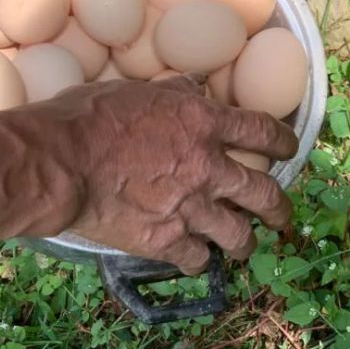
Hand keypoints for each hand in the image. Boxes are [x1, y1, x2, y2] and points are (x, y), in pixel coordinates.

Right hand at [13, 76, 298, 273]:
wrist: (60, 161)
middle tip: (282, 216)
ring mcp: (190, 208)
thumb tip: (196, 88)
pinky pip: (196, 259)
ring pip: (239, 235)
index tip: (290, 150)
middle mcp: (207, 167)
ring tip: (243, 246)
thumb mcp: (137, 90)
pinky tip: (194, 259)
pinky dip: (197, 260)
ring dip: (245, 242)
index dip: (283, 143)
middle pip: (265, 194)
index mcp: (203, 122)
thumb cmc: (89, 116)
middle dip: (280, 208)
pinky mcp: (165, 241)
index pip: (262, 132)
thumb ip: (174, 93)